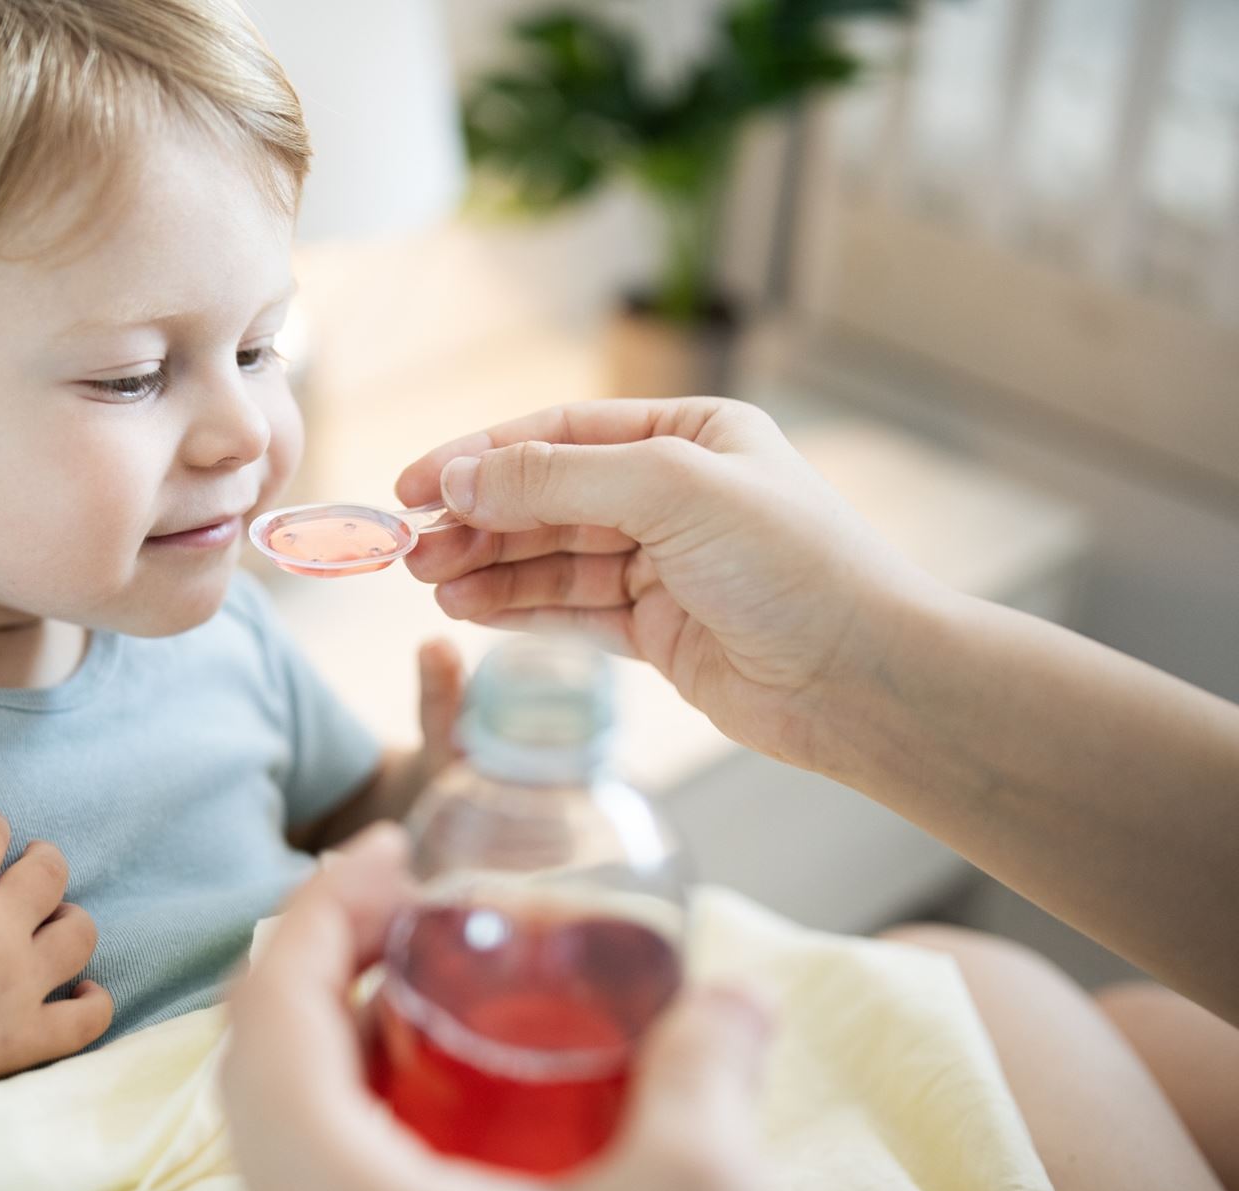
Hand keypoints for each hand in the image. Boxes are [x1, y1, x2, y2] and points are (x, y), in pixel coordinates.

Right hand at [0, 810, 112, 1101]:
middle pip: (50, 870)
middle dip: (40, 861)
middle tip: (28, 874)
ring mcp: (17, 986)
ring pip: (79, 932)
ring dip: (67, 921)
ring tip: (47, 927)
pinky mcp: (27, 1039)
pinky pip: (89, 1015)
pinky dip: (92, 1000)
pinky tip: (76, 990)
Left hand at [223, 824, 778, 1190]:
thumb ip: (708, 1073)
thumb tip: (735, 995)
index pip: (265, 1019)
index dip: (317, 913)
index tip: (388, 856)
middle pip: (263, 1076)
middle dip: (331, 972)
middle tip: (420, 916)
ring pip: (292, 1148)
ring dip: (353, 1055)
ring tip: (453, 1006)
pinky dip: (376, 1134)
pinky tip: (480, 1129)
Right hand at [395, 397, 942, 771]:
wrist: (862, 678)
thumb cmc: (792, 566)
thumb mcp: (669, 491)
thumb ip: (556, 482)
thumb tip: (457, 478)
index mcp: (692, 434)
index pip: (562, 433)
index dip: (482, 456)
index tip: (414, 484)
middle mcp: (676, 493)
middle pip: (549, 497)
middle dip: (477, 519)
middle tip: (409, 548)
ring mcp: (665, 563)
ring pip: (552, 558)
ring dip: (488, 567)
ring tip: (429, 584)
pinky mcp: (659, 630)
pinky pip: (570, 610)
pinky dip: (518, 608)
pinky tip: (468, 610)